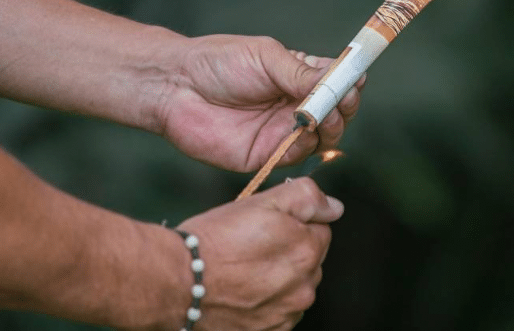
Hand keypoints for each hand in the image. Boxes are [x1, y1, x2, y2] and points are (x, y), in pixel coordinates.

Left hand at [157, 35, 363, 171]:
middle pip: (336, 113)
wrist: (177, 87)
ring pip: (322, 137)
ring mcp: (282, 131)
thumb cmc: (218, 63)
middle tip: (342, 99)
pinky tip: (303, 131)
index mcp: (297, 78)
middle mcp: (294, 106)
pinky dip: (306, 145)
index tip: (356, 79)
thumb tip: (340, 79)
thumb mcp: (265, 57)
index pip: (335, 83)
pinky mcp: (267, 155)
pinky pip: (297, 156)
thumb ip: (301, 73)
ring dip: (330, 126)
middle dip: (344, 106)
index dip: (350, 83)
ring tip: (323, 113)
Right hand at [176, 177, 343, 330]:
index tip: (267, 224)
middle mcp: (304, 288)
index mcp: (308, 251)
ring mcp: (286, 315)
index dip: (294, 222)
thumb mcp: (262, 201)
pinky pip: (277, 312)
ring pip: (293, 288)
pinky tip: (241, 291)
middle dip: (288, 250)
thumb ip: (306, 198)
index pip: (319, 230)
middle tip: (252, 244)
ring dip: (277, 278)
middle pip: (308, 261)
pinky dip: (265, 302)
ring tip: (242, 269)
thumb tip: (334, 207)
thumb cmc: (216, 239)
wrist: (178, 281)